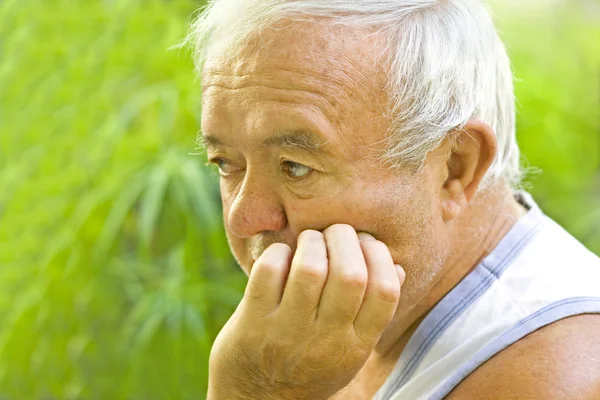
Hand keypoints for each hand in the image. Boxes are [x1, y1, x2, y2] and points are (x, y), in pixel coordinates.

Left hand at [207, 224, 405, 399]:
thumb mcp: (350, 351)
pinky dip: (279, 252)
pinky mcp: (252, 324)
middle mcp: (325, 341)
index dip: (379, 255)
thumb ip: (373, 313)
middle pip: (350, 274)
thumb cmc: (310, 366)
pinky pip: (269, 271)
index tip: (366, 244)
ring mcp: (287, 333)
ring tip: (310, 240)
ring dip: (312, 241)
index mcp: (356, 346)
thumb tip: (396, 267)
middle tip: (336, 232)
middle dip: (345, 238)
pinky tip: (283, 256)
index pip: (385, 291)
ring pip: (310, 268)